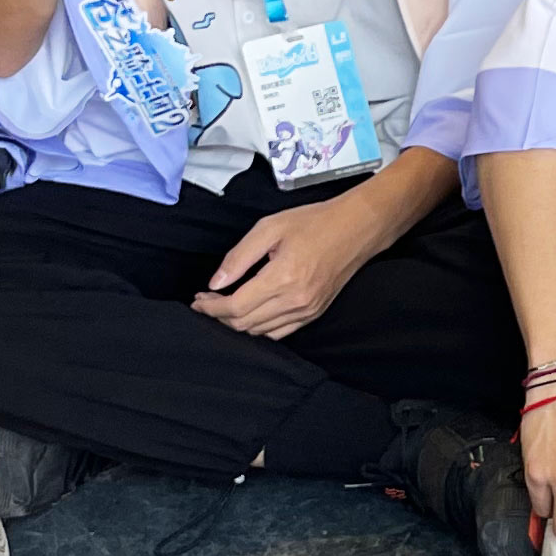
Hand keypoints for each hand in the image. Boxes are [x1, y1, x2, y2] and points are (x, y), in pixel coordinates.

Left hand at [196, 194, 378, 342]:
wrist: (357, 228)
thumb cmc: (314, 222)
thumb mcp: (269, 227)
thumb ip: (239, 256)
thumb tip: (216, 282)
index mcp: (282, 277)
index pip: (235, 306)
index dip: (211, 307)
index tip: (198, 301)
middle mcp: (295, 300)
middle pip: (245, 324)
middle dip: (219, 316)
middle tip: (206, 300)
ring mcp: (307, 310)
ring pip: (260, 332)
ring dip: (237, 323)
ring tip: (224, 305)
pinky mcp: (314, 313)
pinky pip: (280, 332)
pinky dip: (259, 328)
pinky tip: (250, 313)